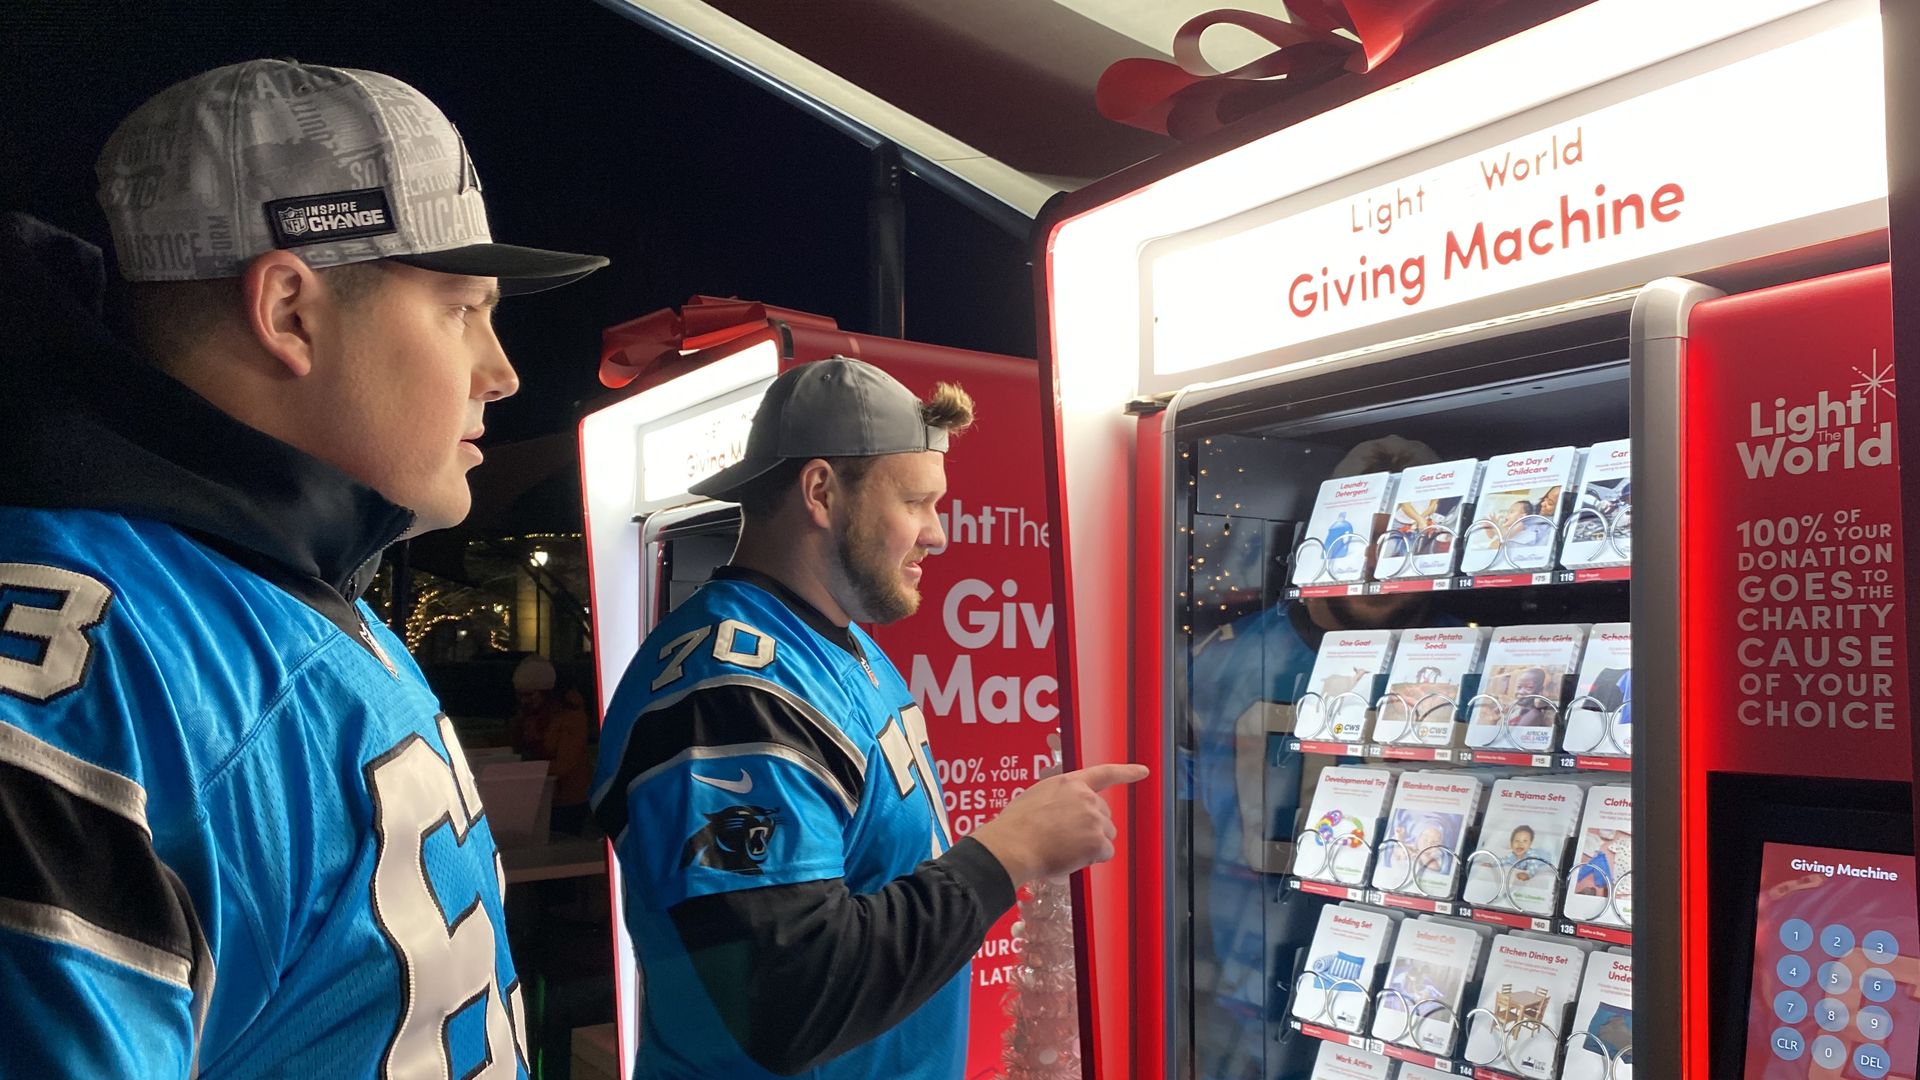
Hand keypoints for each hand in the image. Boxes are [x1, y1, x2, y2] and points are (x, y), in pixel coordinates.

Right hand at [969, 763, 1148, 884]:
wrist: (1014, 844)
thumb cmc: (1016, 826)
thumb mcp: (1036, 797)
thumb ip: (1059, 800)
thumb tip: (1064, 816)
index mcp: (1070, 783)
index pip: (1104, 773)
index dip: (1126, 772)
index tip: (1143, 771)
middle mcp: (1086, 797)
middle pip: (1104, 816)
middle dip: (1091, 829)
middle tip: (1065, 838)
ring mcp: (1094, 819)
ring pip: (1106, 836)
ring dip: (1091, 844)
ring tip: (1063, 847)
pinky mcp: (1097, 841)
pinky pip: (1105, 854)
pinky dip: (1092, 859)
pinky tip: (1072, 857)